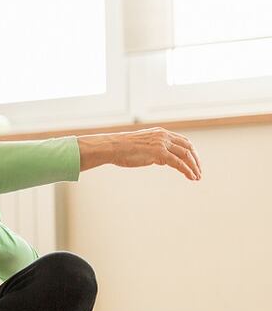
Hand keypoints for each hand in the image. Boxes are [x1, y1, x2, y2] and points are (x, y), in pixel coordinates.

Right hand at [78, 128, 201, 180]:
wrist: (112, 147)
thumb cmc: (122, 149)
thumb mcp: (143, 147)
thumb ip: (156, 151)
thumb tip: (164, 160)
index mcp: (160, 132)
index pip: (183, 141)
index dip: (191, 152)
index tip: (193, 163)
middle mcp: (164, 135)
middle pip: (188, 147)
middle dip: (196, 160)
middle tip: (199, 171)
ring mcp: (162, 143)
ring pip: (186, 155)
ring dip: (194, 166)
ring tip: (197, 177)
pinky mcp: (159, 152)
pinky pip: (179, 163)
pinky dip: (187, 170)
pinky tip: (191, 177)